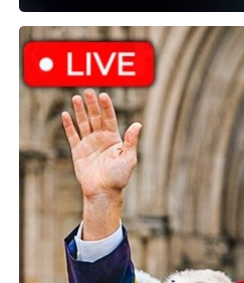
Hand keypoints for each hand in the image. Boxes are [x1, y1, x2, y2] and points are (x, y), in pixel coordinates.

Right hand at [62, 90, 140, 226]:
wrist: (104, 192)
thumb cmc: (119, 177)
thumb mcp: (129, 158)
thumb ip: (131, 141)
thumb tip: (138, 124)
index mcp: (114, 138)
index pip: (110, 118)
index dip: (107, 107)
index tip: (103, 95)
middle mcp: (101, 138)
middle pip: (96, 117)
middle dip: (92, 104)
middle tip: (88, 90)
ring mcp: (89, 143)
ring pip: (84, 123)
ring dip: (80, 111)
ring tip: (76, 97)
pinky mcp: (78, 151)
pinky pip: (72, 135)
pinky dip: (69, 125)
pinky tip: (66, 114)